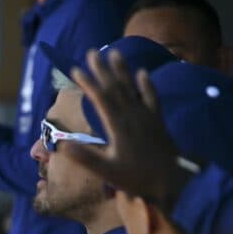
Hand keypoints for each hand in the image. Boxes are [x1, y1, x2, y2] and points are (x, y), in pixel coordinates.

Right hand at [67, 49, 188, 209]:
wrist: (171, 181)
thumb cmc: (135, 177)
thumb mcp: (106, 171)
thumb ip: (84, 158)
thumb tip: (61, 144)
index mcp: (118, 126)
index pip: (101, 99)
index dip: (88, 83)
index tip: (75, 69)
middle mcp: (133, 116)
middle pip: (115, 88)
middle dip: (102, 69)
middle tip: (91, 52)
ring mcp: (146, 116)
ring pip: (132, 88)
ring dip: (122, 70)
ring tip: (114, 52)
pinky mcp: (157, 120)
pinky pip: (152, 97)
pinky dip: (147, 84)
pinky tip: (143, 73)